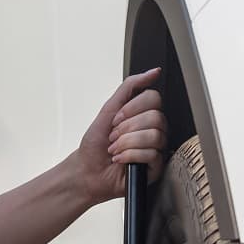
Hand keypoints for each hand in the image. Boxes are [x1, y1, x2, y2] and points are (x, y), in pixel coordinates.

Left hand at [70, 68, 166, 203]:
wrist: (87, 170)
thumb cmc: (96, 144)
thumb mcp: (109, 108)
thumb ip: (130, 87)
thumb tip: (153, 72)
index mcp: (144, 114)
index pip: (154, 98)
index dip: (131, 109)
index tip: (115, 119)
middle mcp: (153, 129)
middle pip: (156, 117)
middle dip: (127, 128)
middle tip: (113, 136)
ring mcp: (156, 148)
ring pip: (154, 136)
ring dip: (126, 143)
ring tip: (115, 149)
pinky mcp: (155, 166)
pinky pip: (151, 154)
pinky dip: (129, 156)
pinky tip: (120, 160)